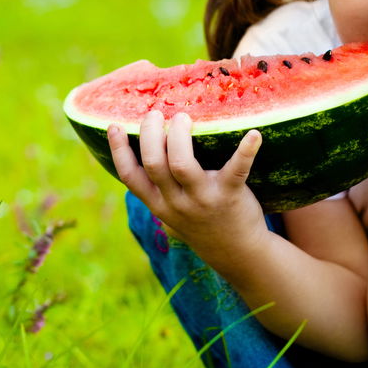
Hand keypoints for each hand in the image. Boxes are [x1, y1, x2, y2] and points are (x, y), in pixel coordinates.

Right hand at [108, 111, 267, 265]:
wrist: (237, 253)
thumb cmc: (203, 224)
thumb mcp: (173, 214)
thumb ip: (159, 191)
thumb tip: (149, 150)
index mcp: (159, 205)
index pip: (130, 177)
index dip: (118, 151)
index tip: (114, 126)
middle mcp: (176, 203)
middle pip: (154, 163)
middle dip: (151, 133)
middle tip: (157, 114)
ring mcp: (202, 199)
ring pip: (181, 164)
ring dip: (179, 136)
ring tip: (183, 118)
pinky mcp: (230, 195)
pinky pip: (236, 169)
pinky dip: (245, 150)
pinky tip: (254, 134)